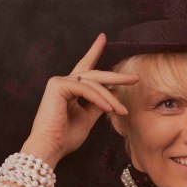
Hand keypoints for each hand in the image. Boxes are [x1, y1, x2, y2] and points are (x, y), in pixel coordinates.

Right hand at [23, 32, 138, 164]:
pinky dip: (100, 99)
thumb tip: (112, 93)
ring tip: (122, 111)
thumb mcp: (87, 119)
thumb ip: (98, 105)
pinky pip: (86, 89)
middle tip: (135, 78)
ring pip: (93, 84)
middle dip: (116, 76)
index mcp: (70, 89)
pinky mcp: (58, 85)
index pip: (84, 68)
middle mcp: (63, 82)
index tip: (103, 38)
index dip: (94, 52)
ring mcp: (59, 82)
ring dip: (111, 98)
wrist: (50, 148)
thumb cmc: (65, 138)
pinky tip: (110, 109)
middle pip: (94, 75)